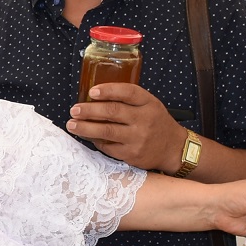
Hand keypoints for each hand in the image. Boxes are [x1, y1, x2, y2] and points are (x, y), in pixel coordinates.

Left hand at [67, 83, 189, 171]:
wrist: (173, 148)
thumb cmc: (156, 123)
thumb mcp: (149, 105)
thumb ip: (128, 100)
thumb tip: (95, 97)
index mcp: (148, 103)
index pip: (128, 92)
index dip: (108, 90)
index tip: (92, 92)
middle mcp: (144, 120)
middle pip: (113, 112)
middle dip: (89, 110)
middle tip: (74, 110)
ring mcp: (138, 138)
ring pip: (107, 131)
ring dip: (85, 127)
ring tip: (72, 124)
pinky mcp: (132, 155)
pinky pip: (108, 147)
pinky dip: (95, 141)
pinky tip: (87, 136)